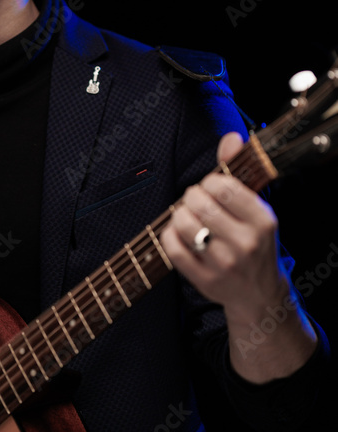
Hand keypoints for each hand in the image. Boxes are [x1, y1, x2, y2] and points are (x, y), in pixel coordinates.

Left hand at [159, 132, 285, 324]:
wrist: (259, 294)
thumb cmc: (254, 242)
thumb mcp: (256, 208)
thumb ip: (239, 173)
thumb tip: (231, 138)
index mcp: (263, 221)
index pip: (223, 187)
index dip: (209, 182)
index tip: (211, 188)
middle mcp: (246, 243)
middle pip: (199, 203)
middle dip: (192, 197)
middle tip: (196, 202)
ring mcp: (224, 264)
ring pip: (183, 224)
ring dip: (179, 215)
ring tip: (188, 217)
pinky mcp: (204, 280)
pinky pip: (172, 247)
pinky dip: (169, 235)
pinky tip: (178, 234)